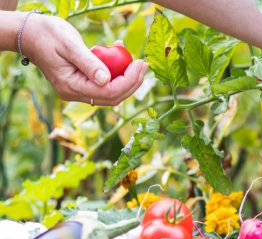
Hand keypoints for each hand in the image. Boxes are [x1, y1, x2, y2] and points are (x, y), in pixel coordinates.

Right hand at [21, 13, 146, 105]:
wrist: (30, 33)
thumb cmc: (47, 35)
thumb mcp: (70, 45)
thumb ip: (89, 63)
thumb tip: (106, 80)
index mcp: (71, 87)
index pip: (108, 92)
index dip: (129, 81)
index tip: (141, 64)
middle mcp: (75, 93)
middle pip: (113, 96)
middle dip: (132, 82)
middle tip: (144, 64)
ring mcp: (78, 90)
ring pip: (110, 91)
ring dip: (126, 77)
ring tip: (135, 59)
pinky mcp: (82, 82)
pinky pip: (104, 82)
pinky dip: (115, 71)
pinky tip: (119, 51)